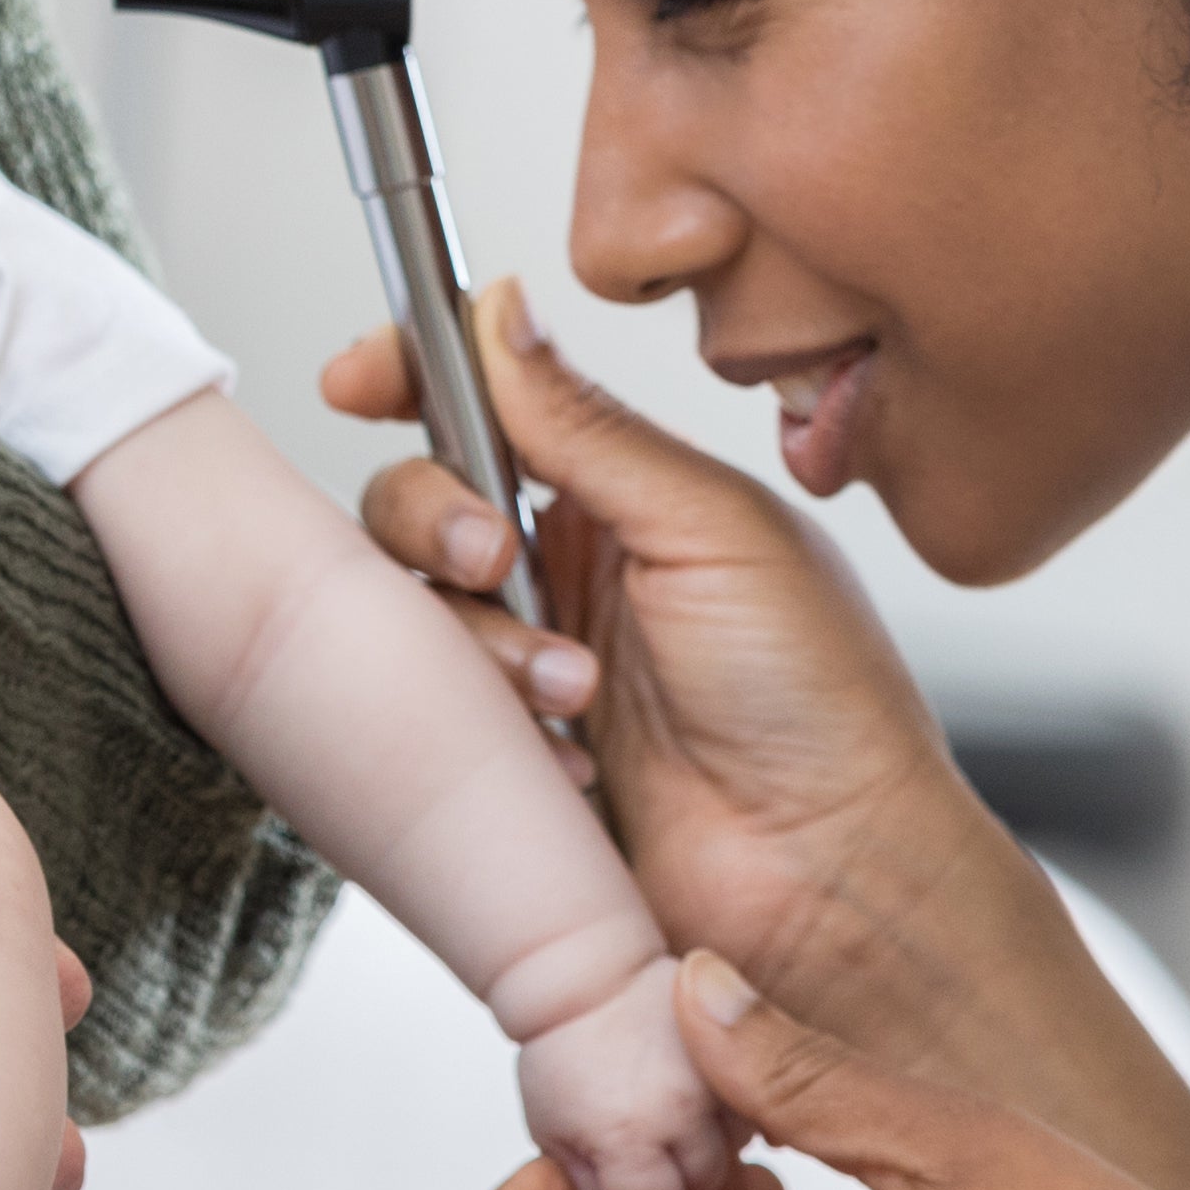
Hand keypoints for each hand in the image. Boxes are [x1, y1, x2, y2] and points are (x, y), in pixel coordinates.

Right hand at [335, 283, 1189, 1189]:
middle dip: (433, 516)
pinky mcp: (502, 754)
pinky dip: (478, 719)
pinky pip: (424, 710)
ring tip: (572, 690)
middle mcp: (567, 571)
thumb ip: (586, 424)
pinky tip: (563, 756)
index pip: (487, 402)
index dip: (410, 374)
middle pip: (420, 497)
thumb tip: (500, 306)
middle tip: (490, 555)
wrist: (831, 883)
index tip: (358, 377)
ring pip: (412, 605)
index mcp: (626, 495)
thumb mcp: (711, 530)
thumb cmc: (821, 707)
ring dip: (478, 637)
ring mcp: (529, 664)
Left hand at [511, 953, 736, 1189]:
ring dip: (709, 1153)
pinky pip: (756, 1119)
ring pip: (738, 1158)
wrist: (589, 977)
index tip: (616, 1172)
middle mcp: (683, 1110)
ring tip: (668, 1119)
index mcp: (625, 1134)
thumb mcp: (555, 1136)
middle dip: (677, 1183)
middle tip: (643, 1144)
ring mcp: (724, 1082)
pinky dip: (731, 1122)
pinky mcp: (748, 1059)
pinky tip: (697, 1103)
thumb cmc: (565, 1056)